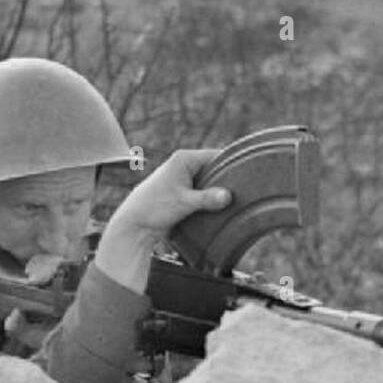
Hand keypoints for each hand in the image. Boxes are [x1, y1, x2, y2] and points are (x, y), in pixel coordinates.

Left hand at [93, 149, 231, 293]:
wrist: (135, 225)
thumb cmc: (155, 208)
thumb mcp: (184, 203)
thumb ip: (207, 199)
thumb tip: (228, 196)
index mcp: (184, 159)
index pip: (215, 156)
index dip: (231, 165)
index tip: (246, 176)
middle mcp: (184, 166)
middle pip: (214, 170)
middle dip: (225, 182)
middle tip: (243, 193)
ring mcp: (183, 180)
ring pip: (209, 184)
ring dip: (217, 194)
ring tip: (234, 203)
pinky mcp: (182, 194)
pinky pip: (202, 195)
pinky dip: (210, 201)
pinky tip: (221, 210)